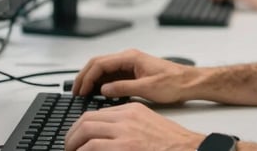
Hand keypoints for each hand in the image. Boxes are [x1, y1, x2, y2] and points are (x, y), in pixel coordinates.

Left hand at [65, 101, 203, 150]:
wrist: (188, 149)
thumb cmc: (171, 143)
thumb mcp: (148, 124)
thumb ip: (128, 125)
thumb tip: (107, 135)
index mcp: (132, 110)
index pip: (97, 113)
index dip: (81, 126)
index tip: (77, 136)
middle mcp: (126, 118)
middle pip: (87, 120)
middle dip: (72, 134)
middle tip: (69, 146)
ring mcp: (124, 133)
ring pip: (85, 132)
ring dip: (73, 145)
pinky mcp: (123, 148)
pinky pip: (92, 148)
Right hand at [72, 49, 196, 103]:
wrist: (189, 82)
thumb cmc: (173, 82)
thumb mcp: (147, 88)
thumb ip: (123, 88)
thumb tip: (104, 89)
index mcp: (131, 57)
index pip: (100, 63)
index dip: (87, 77)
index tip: (79, 90)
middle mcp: (129, 58)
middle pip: (98, 64)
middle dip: (84, 77)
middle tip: (75, 92)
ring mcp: (130, 65)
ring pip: (103, 69)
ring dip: (91, 80)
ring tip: (82, 94)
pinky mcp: (133, 73)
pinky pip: (111, 75)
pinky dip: (101, 83)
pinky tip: (97, 93)